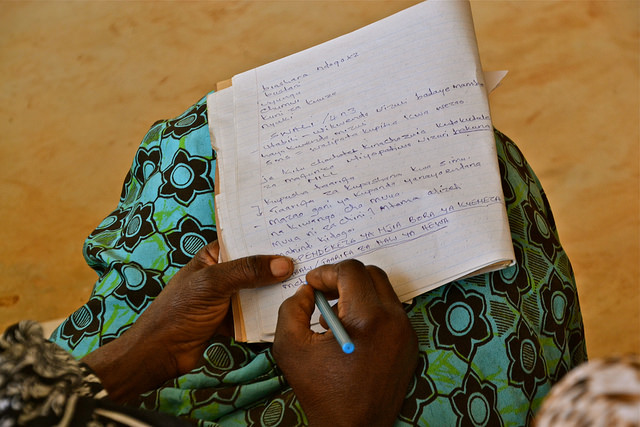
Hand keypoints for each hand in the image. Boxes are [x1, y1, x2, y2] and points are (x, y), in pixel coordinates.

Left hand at [82, 240, 293, 401]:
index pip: (244, 240)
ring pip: (258, 290)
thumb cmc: (179, 311)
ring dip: (276, 291)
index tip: (296, 234)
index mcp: (213, 256)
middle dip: (278, 266)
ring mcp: (227, 297)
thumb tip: (284, 264)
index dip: (268, 237)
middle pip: (255, 266)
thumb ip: (247, 271)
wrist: (161, 353)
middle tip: (309, 260)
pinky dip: (268, 313)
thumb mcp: (213, 284)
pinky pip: (255, 312)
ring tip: (305, 284)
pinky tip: (290, 309)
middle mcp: (222, 273)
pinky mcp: (232, 319)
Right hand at [273, 260, 417, 426]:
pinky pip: (391, 311)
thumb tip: (307, 291)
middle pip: (370, 275)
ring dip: (357, 293)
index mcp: (368, 318)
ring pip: (383, 291)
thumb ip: (291, 309)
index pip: (351, 271)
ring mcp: (406, 333)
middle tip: (322, 293)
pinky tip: (351, 331)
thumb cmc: (322, 393)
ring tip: (334, 315)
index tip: (312, 284)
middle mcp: (394, 320)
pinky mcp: (410, 344)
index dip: (326, 272)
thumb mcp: (290, 348)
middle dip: (343, 278)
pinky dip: (370, 310)